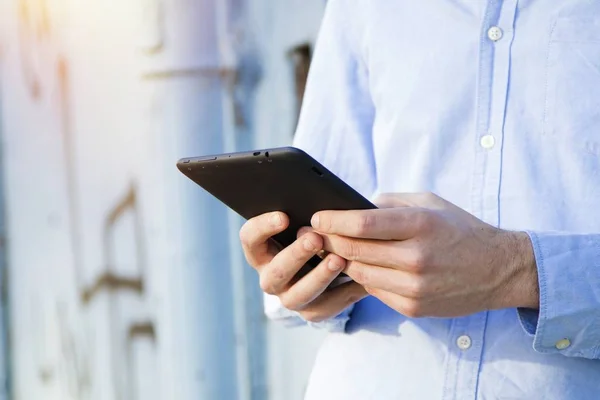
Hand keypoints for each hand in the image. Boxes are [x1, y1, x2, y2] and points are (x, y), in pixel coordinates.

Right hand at [239, 212, 367, 321]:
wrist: (338, 259)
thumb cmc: (319, 230)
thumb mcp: (311, 220)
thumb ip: (309, 213)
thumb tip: (319, 199)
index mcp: (262, 250)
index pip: (249, 239)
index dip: (262, 227)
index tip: (284, 216)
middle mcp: (271, 276)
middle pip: (274, 272)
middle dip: (295, 255)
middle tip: (315, 238)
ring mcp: (290, 297)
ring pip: (297, 295)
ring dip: (318, 277)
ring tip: (339, 259)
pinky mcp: (313, 311)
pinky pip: (326, 307)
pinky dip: (344, 293)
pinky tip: (360, 279)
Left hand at [309, 193, 538, 317]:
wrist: (498, 270)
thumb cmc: (460, 230)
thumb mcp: (430, 203)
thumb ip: (390, 202)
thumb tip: (354, 207)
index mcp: (421, 224)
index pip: (362, 224)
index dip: (333, 220)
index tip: (317, 217)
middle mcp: (417, 257)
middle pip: (354, 250)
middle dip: (328, 240)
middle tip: (312, 233)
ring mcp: (415, 286)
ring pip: (359, 273)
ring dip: (344, 261)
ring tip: (335, 249)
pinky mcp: (414, 307)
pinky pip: (374, 291)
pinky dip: (365, 278)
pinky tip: (363, 267)